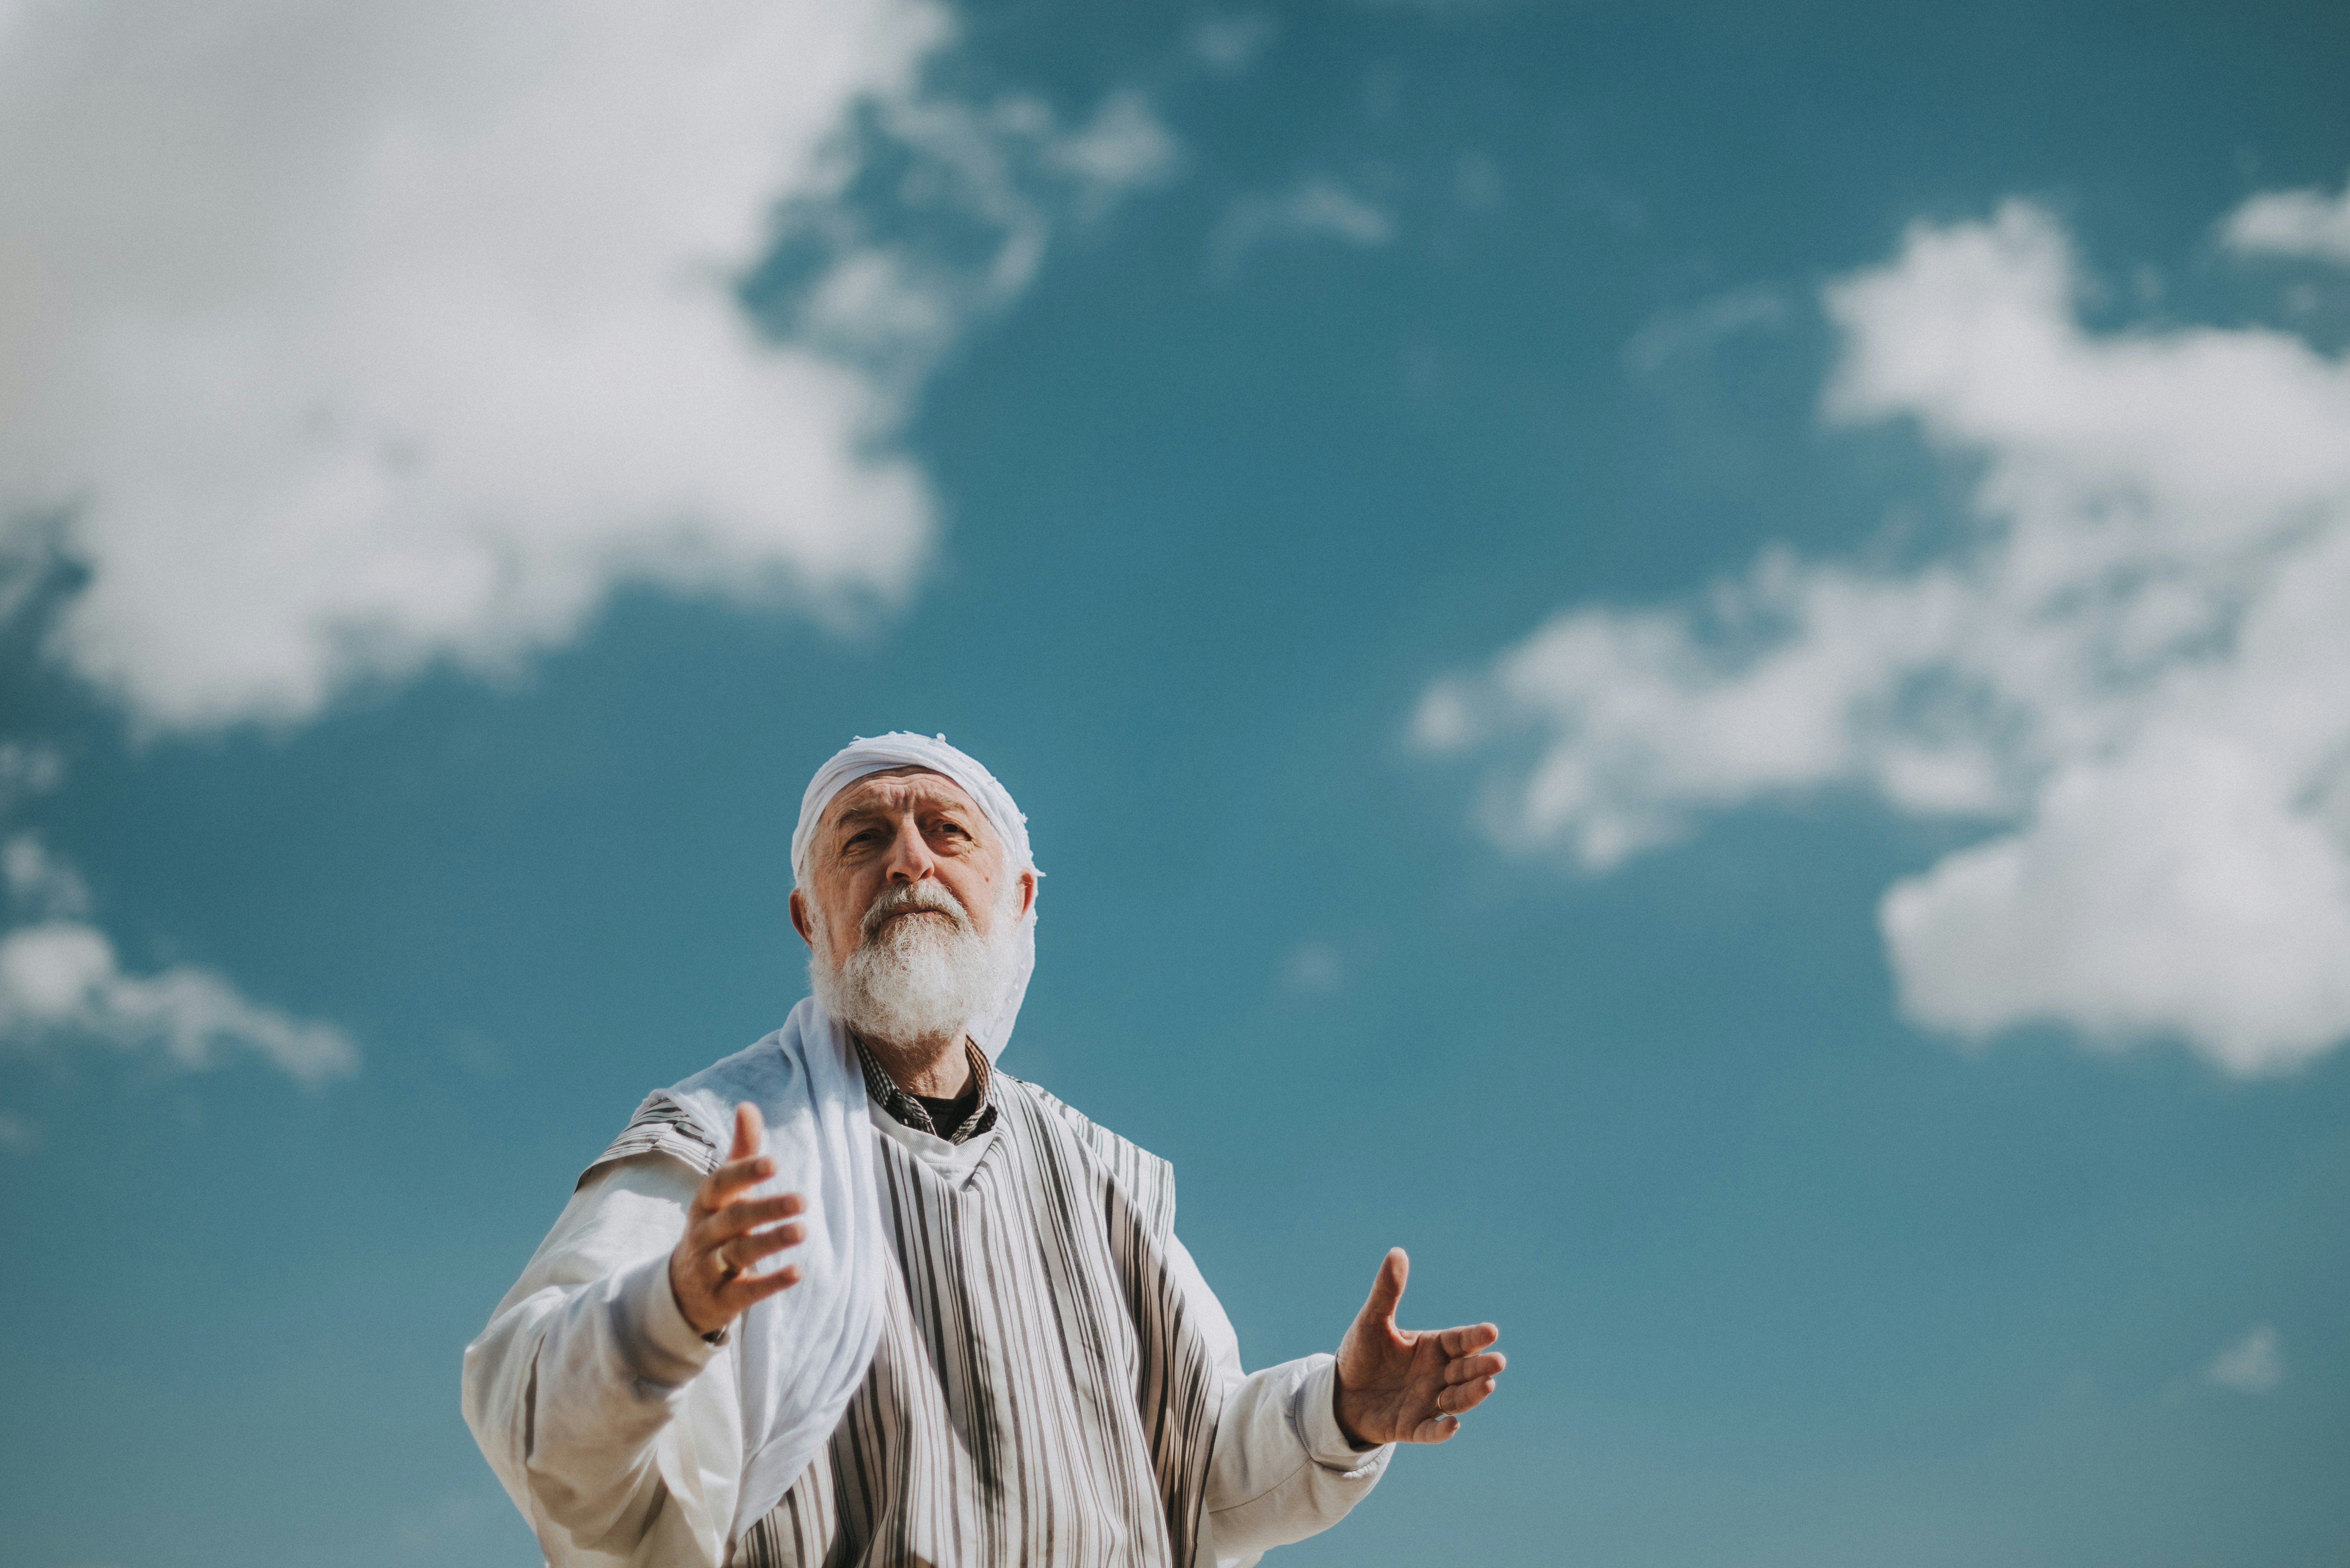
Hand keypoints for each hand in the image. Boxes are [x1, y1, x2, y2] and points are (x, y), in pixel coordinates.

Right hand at [667, 1103, 805, 1336]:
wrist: (682, 1290)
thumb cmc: (715, 1226)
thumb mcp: (723, 1192)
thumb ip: (741, 1150)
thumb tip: (748, 1105)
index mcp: (706, 1204)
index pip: (720, 1183)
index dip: (744, 1172)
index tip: (773, 1161)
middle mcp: (704, 1233)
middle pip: (734, 1219)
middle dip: (766, 1208)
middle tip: (803, 1200)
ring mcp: (710, 1268)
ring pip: (739, 1253)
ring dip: (771, 1241)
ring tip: (803, 1230)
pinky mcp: (721, 1299)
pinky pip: (745, 1291)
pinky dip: (770, 1282)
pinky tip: (797, 1272)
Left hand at [1333, 1247, 1504, 1445]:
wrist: (1341, 1392)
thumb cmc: (1362, 1353)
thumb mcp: (1372, 1320)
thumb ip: (1388, 1291)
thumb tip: (1397, 1252)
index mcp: (1432, 1348)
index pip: (1459, 1341)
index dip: (1474, 1337)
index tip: (1491, 1331)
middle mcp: (1436, 1375)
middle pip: (1464, 1371)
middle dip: (1481, 1367)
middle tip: (1498, 1362)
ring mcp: (1426, 1402)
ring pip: (1456, 1400)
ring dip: (1472, 1395)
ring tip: (1487, 1385)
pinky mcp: (1410, 1427)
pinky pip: (1429, 1430)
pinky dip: (1441, 1430)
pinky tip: (1452, 1426)